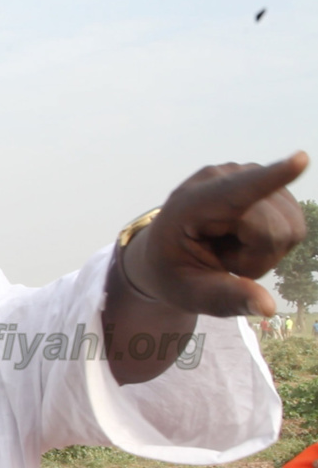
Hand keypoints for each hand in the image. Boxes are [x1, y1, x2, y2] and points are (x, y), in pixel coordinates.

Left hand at [124, 152, 308, 316]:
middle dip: (257, 259)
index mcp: (190, 205)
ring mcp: (248, 175)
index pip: (236, 192)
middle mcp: (222, 178)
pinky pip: (294, 227)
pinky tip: (243, 239)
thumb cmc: (173, 272)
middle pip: (276, 232)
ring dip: (265, 252)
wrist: (166, 251)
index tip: (301, 160)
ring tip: (228, 248)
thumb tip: (268, 307)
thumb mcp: (190, 293)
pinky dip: (273, 244)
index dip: (271, 178)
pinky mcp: (268, 183)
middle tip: (220, 259)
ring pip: (291, 230)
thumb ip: (226, 298)